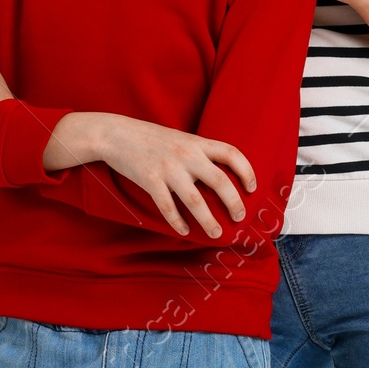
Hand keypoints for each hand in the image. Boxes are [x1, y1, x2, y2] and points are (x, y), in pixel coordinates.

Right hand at [44, 113, 255, 237]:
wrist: (116, 134)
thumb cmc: (150, 138)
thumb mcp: (180, 138)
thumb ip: (199, 153)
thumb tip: (219, 175)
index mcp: (196, 142)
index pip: (231, 153)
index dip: (246, 171)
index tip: (252, 187)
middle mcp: (186, 155)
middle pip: (220, 181)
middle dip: (233, 202)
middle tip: (239, 217)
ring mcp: (168, 168)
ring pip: (195, 200)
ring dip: (208, 220)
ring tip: (216, 233)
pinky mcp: (150, 180)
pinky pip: (168, 207)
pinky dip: (178, 222)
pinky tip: (185, 231)